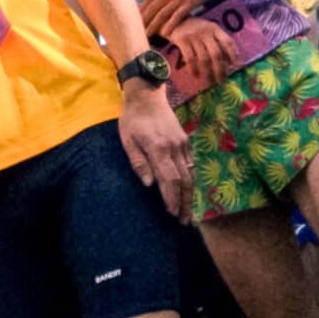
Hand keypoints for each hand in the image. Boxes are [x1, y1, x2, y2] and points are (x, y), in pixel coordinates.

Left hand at [117, 84, 195, 219]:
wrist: (147, 96)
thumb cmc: (132, 119)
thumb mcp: (127, 140)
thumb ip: (138, 162)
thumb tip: (148, 184)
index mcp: (159, 149)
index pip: (170, 179)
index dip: (172, 198)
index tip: (172, 213)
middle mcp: (175, 148)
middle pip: (184, 181)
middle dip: (184, 203)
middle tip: (183, 221)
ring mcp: (183, 144)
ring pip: (190, 174)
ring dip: (190, 194)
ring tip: (187, 211)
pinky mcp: (185, 141)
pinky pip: (191, 164)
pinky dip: (191, 180)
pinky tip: (188, 191)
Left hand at [136, 0, 223, 41]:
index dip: (141, 10)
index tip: (134, 20)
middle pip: (153, 7)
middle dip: (144, 20)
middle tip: (136, 31)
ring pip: (163, 13)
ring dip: (153, 25)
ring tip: (147, 34)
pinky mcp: (189, 2)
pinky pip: (177, 15)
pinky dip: (170, 24)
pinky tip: (164, 33)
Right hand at [160, 15, 230, 95]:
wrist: (171, 19)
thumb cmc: (193, 28)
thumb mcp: (207, 31)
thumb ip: (218, 43)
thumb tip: (231, 61)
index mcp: (214, 28)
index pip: (227, 41)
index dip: (234, 54)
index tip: (238, 66)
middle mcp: (205, 32)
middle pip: (216, 54)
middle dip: (220, 69)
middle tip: (221, 81)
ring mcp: (193, 36)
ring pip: (203, 58)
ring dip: (207, 72)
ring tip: (209, 82)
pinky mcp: (182, 40)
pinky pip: (190, 58)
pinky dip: (193, 69)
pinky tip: (196, 76)